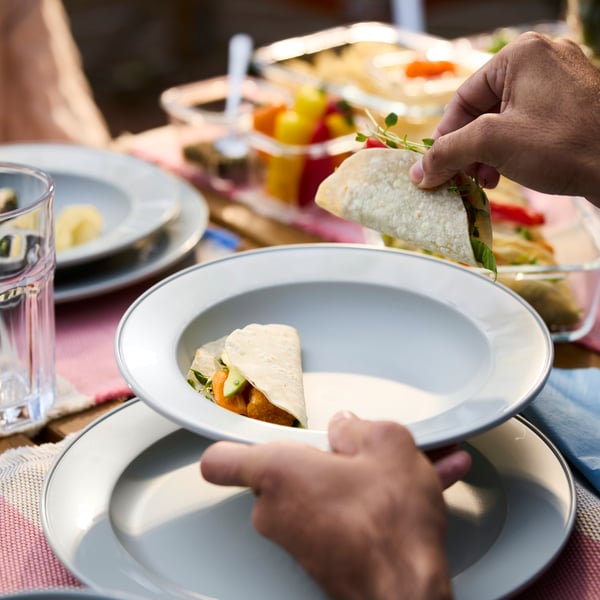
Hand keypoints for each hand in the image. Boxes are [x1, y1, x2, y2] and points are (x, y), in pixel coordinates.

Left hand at [201, 412, 470, 599]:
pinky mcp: (316, 560)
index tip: (242, 437)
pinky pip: (330, 518)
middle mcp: (274, 510)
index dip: (232, 446)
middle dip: (319, 459)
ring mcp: (293, 539)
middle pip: (281, 471)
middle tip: (355, 456)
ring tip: (391, 478)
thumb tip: (348, 428)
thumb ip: (358, 427)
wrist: (408, 590)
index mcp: (278, 471)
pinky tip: (394, 503)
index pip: (221, 461)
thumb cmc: (390, 525)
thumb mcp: (387, 444)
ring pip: (313, 495)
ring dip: (347, 483)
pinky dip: (357, 509)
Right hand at [410, 33, 599, 205]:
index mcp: (521, 54)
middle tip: (463, 177)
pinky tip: (506, 173)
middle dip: (468, 149)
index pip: (463, 97)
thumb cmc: (561, 145)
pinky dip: (509, 151)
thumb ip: (447, 153)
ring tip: (486, 180)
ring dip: (486, 154)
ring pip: (503, 120)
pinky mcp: (571, 107)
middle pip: (482, 110)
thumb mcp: (492, 144)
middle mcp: (542, 61)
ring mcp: (560, 83)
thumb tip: (417, 172)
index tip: (436, 165)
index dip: (445, 136)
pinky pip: (525, 126)